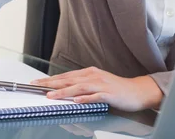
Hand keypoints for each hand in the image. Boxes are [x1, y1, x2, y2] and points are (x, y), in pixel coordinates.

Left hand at [31, 67, 163, 111]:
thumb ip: (82, 85)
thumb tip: (65, 88)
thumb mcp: (96, 83)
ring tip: (51, 95)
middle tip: (37, 86)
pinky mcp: (110, 94)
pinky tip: (77, 101)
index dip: (50, 79)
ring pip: (79, 87)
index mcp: (89, 73)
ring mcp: (101, 84)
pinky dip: (86, 98)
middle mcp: (93, 76)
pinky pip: (96, 96)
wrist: (137, 91)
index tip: (37, 82)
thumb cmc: (116, 88)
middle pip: (68, 79)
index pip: (65, 76)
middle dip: (51, 83)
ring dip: (64, 91)